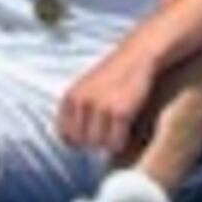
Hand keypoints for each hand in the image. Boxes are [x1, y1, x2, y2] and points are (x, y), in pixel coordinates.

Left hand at [55, 37, 157, 159]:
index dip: (76, 143)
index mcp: (70, 97)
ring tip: (115, 135)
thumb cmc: (112, 75)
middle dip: (92, 145)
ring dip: (106, 145)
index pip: (64, 134)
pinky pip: (115, 142)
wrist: (137, 56)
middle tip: (104, 138)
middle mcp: (82, 103)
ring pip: (97, 145)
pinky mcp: (120, 112)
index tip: (87, 142)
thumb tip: (74, 142)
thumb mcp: (85, 87)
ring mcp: (100, 108)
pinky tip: (124, 135)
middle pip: (80, 142)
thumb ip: (76, 109)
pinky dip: (119, 143)